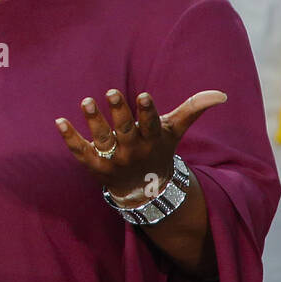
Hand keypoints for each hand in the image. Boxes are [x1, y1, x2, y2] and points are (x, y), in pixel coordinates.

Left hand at [54, 88, 226, 200]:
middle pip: (125, 130)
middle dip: (119, 112)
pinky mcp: (93, 165)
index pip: (150, 124)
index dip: (147, 111)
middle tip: (112, 92)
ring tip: (86, 101)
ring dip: (93, 121)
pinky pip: (80, 151)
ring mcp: (112, 158)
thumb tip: (221, 94)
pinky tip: (59, 121)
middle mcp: (132, 149)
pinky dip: (69, 138)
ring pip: (102, 139)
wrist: (144, 189)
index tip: (144, 96)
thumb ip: (192, 110)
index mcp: (151, 139)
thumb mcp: (174, 131)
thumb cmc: (157, 150)